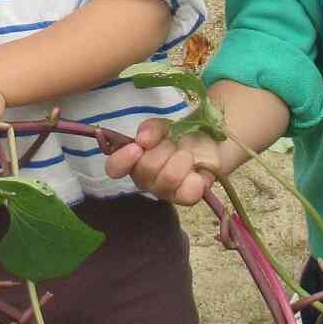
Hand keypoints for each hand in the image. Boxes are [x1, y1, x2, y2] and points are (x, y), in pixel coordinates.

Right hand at [104, 119, 228, 205]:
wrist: (208, 144)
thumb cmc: (179, 135)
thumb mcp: (164, 125)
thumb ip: (152, 129)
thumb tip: (143, 140)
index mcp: (133, 160)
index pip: (114, 168)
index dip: (122, 160)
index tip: (137, 148)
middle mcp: (144, 179)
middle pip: (146, 169)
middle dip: (164, 149)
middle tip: (174, 143)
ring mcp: (164, 191)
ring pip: (168, 179)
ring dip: (181, 160)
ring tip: (187, 155)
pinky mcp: (184, 198)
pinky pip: (187, 195)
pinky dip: (195, 181)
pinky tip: (197, 173)